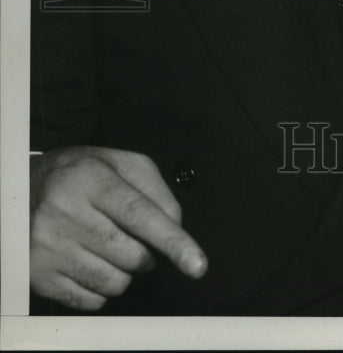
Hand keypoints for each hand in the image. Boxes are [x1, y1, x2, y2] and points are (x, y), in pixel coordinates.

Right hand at [30, 146, 207, 310]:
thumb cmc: (81, 174)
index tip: (196, 264)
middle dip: (146, 253)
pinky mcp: (38, 275)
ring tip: (108, 247)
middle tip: (131, 236)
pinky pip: (91, 302)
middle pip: (132, 255)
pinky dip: (101, 289)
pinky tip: (89, 262)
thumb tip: (177, 227)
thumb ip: (156, 190)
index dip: (173, 241)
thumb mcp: (120, 164)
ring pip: (114, 283)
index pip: (140, 215)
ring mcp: (48, 247)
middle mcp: (65, 212)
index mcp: (90, 178)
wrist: (24, 188)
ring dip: (124, 272)